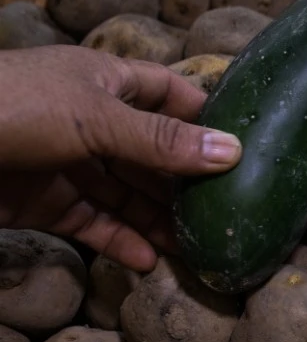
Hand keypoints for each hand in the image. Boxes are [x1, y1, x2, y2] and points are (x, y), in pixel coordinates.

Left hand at [0, 46, 242, 271]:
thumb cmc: (12, 107)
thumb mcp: (96, 118)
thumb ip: (163, 141)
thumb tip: (234, 152)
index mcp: (103, 80)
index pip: (170, 93)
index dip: (206, 115)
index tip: (248, 143)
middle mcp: (90, 120)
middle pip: (153, 152)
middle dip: (188, 181)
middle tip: (230, 211)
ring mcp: (66, 163)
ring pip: (126, 194)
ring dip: (159, 220)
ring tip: (196, 247)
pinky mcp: (42, 203)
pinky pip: (93, 224)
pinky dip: (120, 242)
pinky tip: (149, 261)